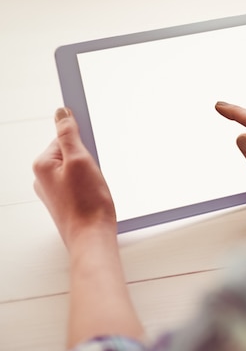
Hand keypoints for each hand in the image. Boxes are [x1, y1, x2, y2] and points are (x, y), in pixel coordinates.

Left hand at [33, 108, 116, 248]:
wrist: (93, 237)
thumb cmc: (87, 205)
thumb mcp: (80, 161)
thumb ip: (69, 134)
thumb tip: (61, 113)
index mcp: (42, 165)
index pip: (64, 137)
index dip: (82, 140)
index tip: (92, 145)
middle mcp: (44, 178)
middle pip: (71, 152)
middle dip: (89, 158)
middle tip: (96, 172)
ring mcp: (56, 190)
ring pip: (78, 168)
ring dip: (92, 172)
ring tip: (97, 186)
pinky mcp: (68, 200)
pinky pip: (80, 181)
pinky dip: (92, 183)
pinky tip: (96, 193)